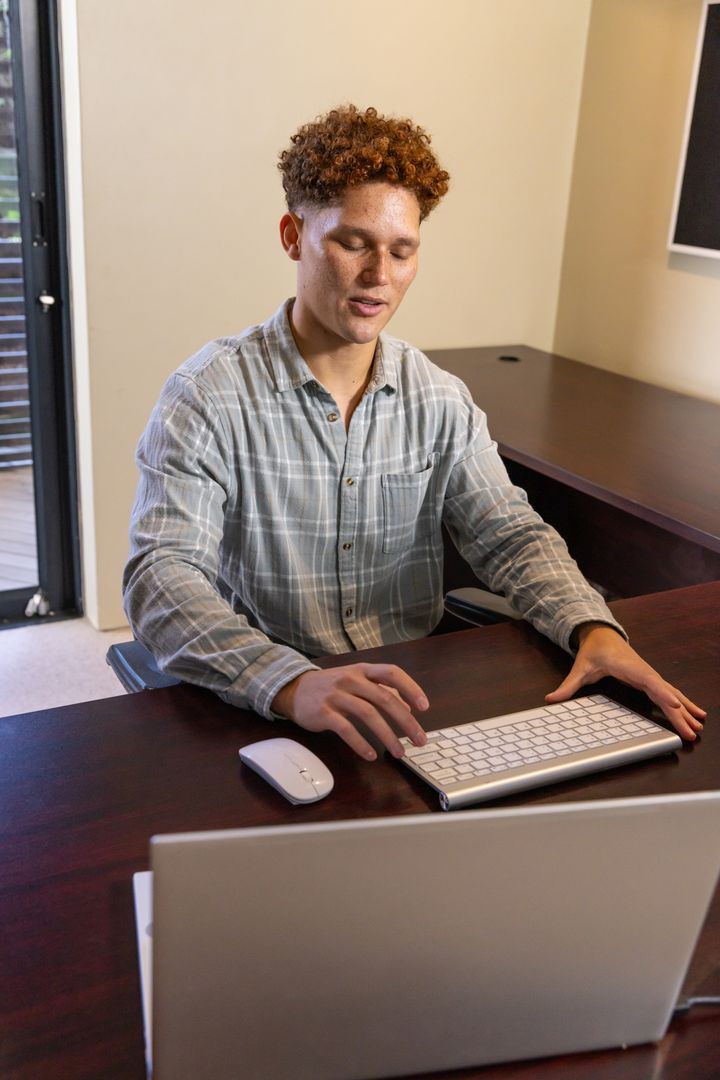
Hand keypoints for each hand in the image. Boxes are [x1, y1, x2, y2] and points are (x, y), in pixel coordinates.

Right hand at [271, 663, 428, 759]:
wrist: (293, 689)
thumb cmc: (331, 686)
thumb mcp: (356, 681)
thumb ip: (381, 691)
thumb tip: (407, 708)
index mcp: (363, 670)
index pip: (392, 673)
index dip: (411, 688)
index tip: (424, 707)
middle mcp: (351, 679)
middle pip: (384, 699)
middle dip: (406, 721)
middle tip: (420, 740)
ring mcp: (336, 695)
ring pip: (368, 714)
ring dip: (387, 736)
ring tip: (399, 753)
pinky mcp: (324, 712)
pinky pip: (346, 729)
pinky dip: (360, 743)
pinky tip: (370, 755)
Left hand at [546, 624, 705, 739]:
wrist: (603, 635)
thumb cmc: (594, 651)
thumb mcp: (580, 668)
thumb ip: (567, 685)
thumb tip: (550, 699)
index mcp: (631, 668)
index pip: (649, 681)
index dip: (662, 693)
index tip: (675, 704)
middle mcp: (645, 672)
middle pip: (666, 692)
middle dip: (680, 712)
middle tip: (692, 730)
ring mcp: (650, 676)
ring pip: (672, 694)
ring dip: (686, 710)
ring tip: (700, 725)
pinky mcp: (651, 680)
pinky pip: (669, 693)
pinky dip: (683, 704)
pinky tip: (694, 714)